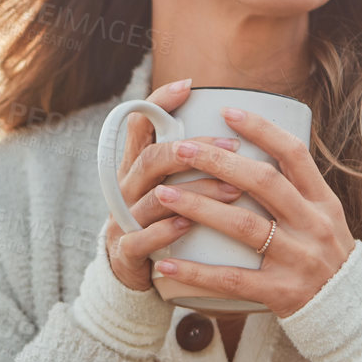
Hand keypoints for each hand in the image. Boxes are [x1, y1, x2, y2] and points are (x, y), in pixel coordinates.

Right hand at [105, 79, 246, 292]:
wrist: (133, 275)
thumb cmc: (161, 223)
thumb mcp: (170, 188)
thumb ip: (190, 163)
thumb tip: (238, 131)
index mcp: (137, 167)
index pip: (140, 124)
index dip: (160, 103)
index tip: (190, 86)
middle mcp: (127, 188)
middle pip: (151, 158)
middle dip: (192, 151)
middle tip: (233, 148)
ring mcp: (123, 219)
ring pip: (153, 198)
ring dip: (194, 193)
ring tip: (232, 191)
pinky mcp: (124, 251)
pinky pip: (140, 238)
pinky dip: (164, 231)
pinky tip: (187, 225)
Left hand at [149, 105, 354, 318]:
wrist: (347, 316)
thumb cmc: (324, 259)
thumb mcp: (324, 218)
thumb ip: (296, 189)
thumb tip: (256, 148)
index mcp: (323, 202)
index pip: (294, 154)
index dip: (261, 130)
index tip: (227, 111)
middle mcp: (314, 225)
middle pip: (264, 182)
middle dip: (219, 162)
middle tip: (181, 149)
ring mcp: (298, 259)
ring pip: (243, 226)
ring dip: (200, 206)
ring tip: (164, 194)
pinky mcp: (280, 292)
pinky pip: (232, 279)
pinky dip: (197, 271)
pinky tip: (167, 263)